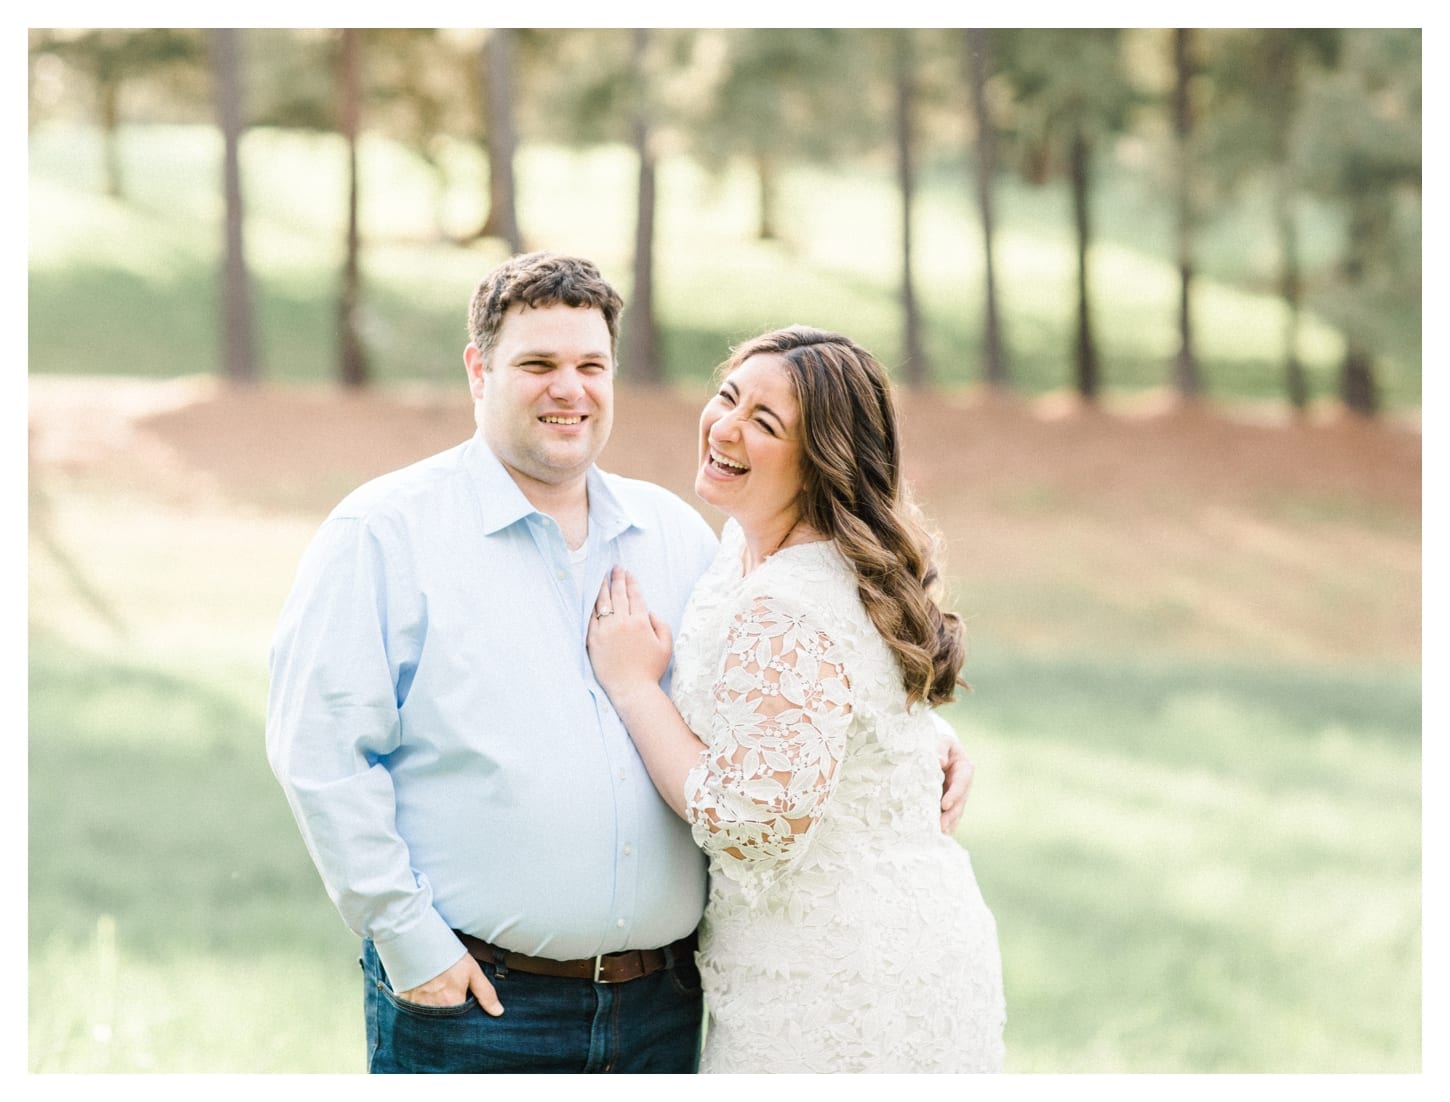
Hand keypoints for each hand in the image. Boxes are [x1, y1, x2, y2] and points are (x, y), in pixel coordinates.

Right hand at [395, 951, 502, 1016]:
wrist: (417, 943)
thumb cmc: (447, 956)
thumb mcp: (472, 971)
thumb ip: (485, 993)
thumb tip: (498, 1012)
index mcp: (452, 1003)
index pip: (461, 1024)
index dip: (464, 1022)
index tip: (464, 1010)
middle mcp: (434, 1010)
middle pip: (444, 1024)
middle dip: (448, 1019)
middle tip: (449, 1003)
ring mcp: (417, 1007)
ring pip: (429, 1020)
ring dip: (434, 1015)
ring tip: (436, 999)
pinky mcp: (404, 1003)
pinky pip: (413, 1014)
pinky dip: (419, 1010)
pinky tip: (422, 998)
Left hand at [587, 567, 671, 700]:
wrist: (632, 689)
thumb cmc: (650, 670)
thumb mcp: (666, 646)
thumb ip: (661, 625)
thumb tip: (650, 612)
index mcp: (641, 622)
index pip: (635, 595)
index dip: (631, 582)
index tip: (629, 573)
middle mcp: (622, 622)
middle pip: (619, 594)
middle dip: (617, 578)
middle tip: (615, 568)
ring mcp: (606, 630)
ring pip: (603, 603)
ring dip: (603, 587)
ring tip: (603, 578)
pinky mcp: (593, 640)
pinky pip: (591, 618)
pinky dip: (592, 606)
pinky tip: (592, 599)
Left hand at [937, 727, 974, 834]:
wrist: (938, 754)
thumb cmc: (940, 746)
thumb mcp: (942, 742)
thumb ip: (940, 748)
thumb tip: (939, 761)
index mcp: (965, 770)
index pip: (962, 783)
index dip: (954, 795)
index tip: (945, 805)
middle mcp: (963, 785)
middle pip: (960, 803)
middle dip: (951, 815)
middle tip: (941, 826)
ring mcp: (958, 796)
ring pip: (956, 813)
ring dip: (949, 824)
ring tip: (939, 834)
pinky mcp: (950, 804)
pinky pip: (950, 817)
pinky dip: (946, 826)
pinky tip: (939, 836)